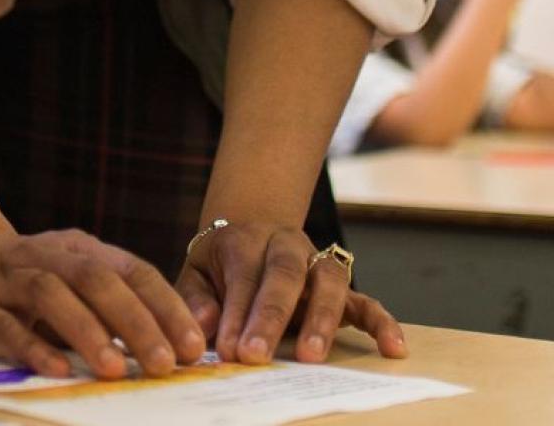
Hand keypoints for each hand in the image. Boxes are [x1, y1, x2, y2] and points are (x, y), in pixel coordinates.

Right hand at [0, 225, 205, 380]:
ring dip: (85, 330)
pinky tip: (58, 370)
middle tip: (164, 362)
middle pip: (92, 277)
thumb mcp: (74, 283)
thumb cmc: (31, 281)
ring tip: (115, 369)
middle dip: (133, 320)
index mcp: (77, 249)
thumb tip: (179, 349)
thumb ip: (116, 309)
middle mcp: (42, 255)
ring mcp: (5, 280)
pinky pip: (5, 326)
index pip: (129, 269)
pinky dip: (33, 347)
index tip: (194, 346)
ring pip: (48, 293)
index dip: (164, 306)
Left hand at [176, 220, 405, 363]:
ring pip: (328, 282)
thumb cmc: (221, 265)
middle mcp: (285, 244)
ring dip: (321, 319)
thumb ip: (196, 298)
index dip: (234, 314)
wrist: (251, 232)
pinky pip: (368, 301)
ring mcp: (317, 263)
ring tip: (311, 357)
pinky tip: (394, 349)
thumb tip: (207, 326)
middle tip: (256, 355)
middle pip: (283, 275)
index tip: (227, 350)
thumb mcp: (197, 272)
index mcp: (245, 239)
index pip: (243, 276)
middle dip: (269, 318)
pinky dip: (383, 323)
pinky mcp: (342, 286)